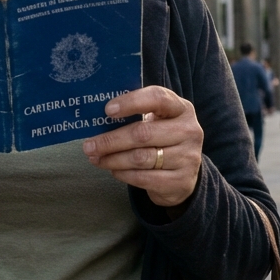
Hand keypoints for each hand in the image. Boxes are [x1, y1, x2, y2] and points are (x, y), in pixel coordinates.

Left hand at [83, 86, 203, 209]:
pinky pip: (144, 178)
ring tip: (96, 158)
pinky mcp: (181, 181)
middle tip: (89, 146)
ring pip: (140, 158)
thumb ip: (136, 115)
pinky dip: (123, 174)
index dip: (132, 102)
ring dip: (113, 159)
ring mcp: (188, 157)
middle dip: (111, 140)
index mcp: (182, 109)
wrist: (184, 176)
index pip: (158, 98)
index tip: (107, 110)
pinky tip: (113, 170)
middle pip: (143, 133)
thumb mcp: (158, 122)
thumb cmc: (163, 140)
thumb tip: (99, 117)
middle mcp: (190, 131)